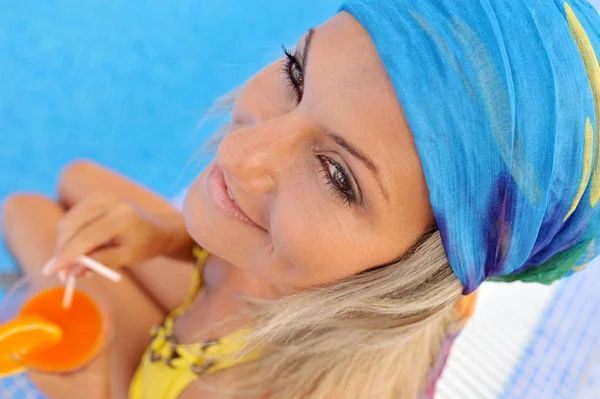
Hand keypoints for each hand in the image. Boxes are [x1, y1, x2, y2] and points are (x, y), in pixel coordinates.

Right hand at [43, 192, 170, 274]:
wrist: (157, 228)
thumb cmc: (144, 245)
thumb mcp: (126, 258)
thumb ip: (100, 262)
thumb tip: (72, 270)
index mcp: (123, 216)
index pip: (88, 235)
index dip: (68, 254)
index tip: (52, 271)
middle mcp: (110, 201)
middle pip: (73, 225)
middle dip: (62, 251)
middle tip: (60, 274)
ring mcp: (100, 195)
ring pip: (69, 222)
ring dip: (64, 245)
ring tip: (75, 265)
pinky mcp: (94, 197)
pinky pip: (73, 218)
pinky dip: (70, 236)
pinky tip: (80, 250)